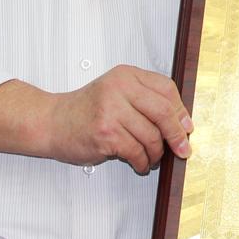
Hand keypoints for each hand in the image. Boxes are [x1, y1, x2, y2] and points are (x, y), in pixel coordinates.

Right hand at [40, 64, 191, 173]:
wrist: (52, 122)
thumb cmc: (85, 110)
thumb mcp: (116, 92)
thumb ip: (145, 100)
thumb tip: (180, 122)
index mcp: (126, 75)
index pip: (167, 89)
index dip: (181, 111)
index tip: (186, 126)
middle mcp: (119, 89)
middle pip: (164, 112)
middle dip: (177, 135)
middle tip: (182, 148)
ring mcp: (111, 111)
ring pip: (151, 136)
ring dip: (156, 153)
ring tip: (152, 158)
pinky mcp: (105, 134)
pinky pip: (136, 152)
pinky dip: (142, 162)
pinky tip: (139, 163)